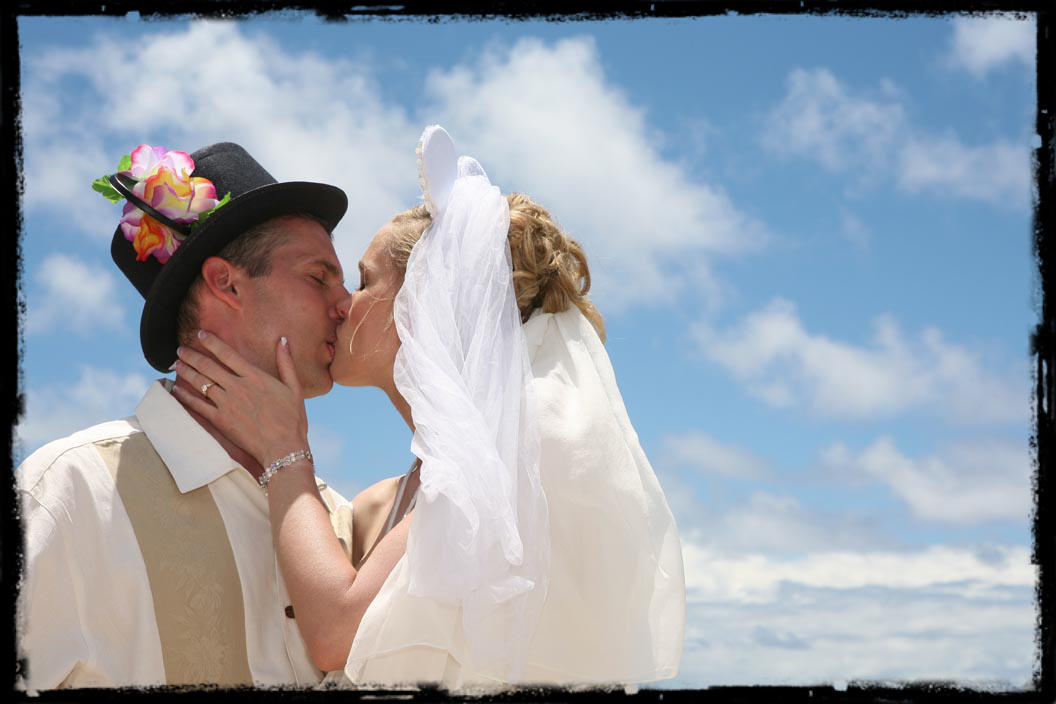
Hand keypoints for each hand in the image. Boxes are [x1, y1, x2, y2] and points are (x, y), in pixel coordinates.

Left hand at [172, 331, 309, 466]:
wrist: (283, 448)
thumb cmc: (292, 419)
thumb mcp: (295, 388)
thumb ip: (286, 363)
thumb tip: (283, 340)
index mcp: (255, 377)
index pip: (228, 354)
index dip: (212, 342)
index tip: (200, 334)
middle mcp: (237, 387)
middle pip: (208, 366)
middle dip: (192, 356)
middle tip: (180, 349)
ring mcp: (227, 404)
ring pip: (200, 383)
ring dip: (186, 371)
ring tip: (176, 364)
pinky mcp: (220, 421)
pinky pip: (198, 406)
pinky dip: (185, 396)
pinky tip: (176, 390)